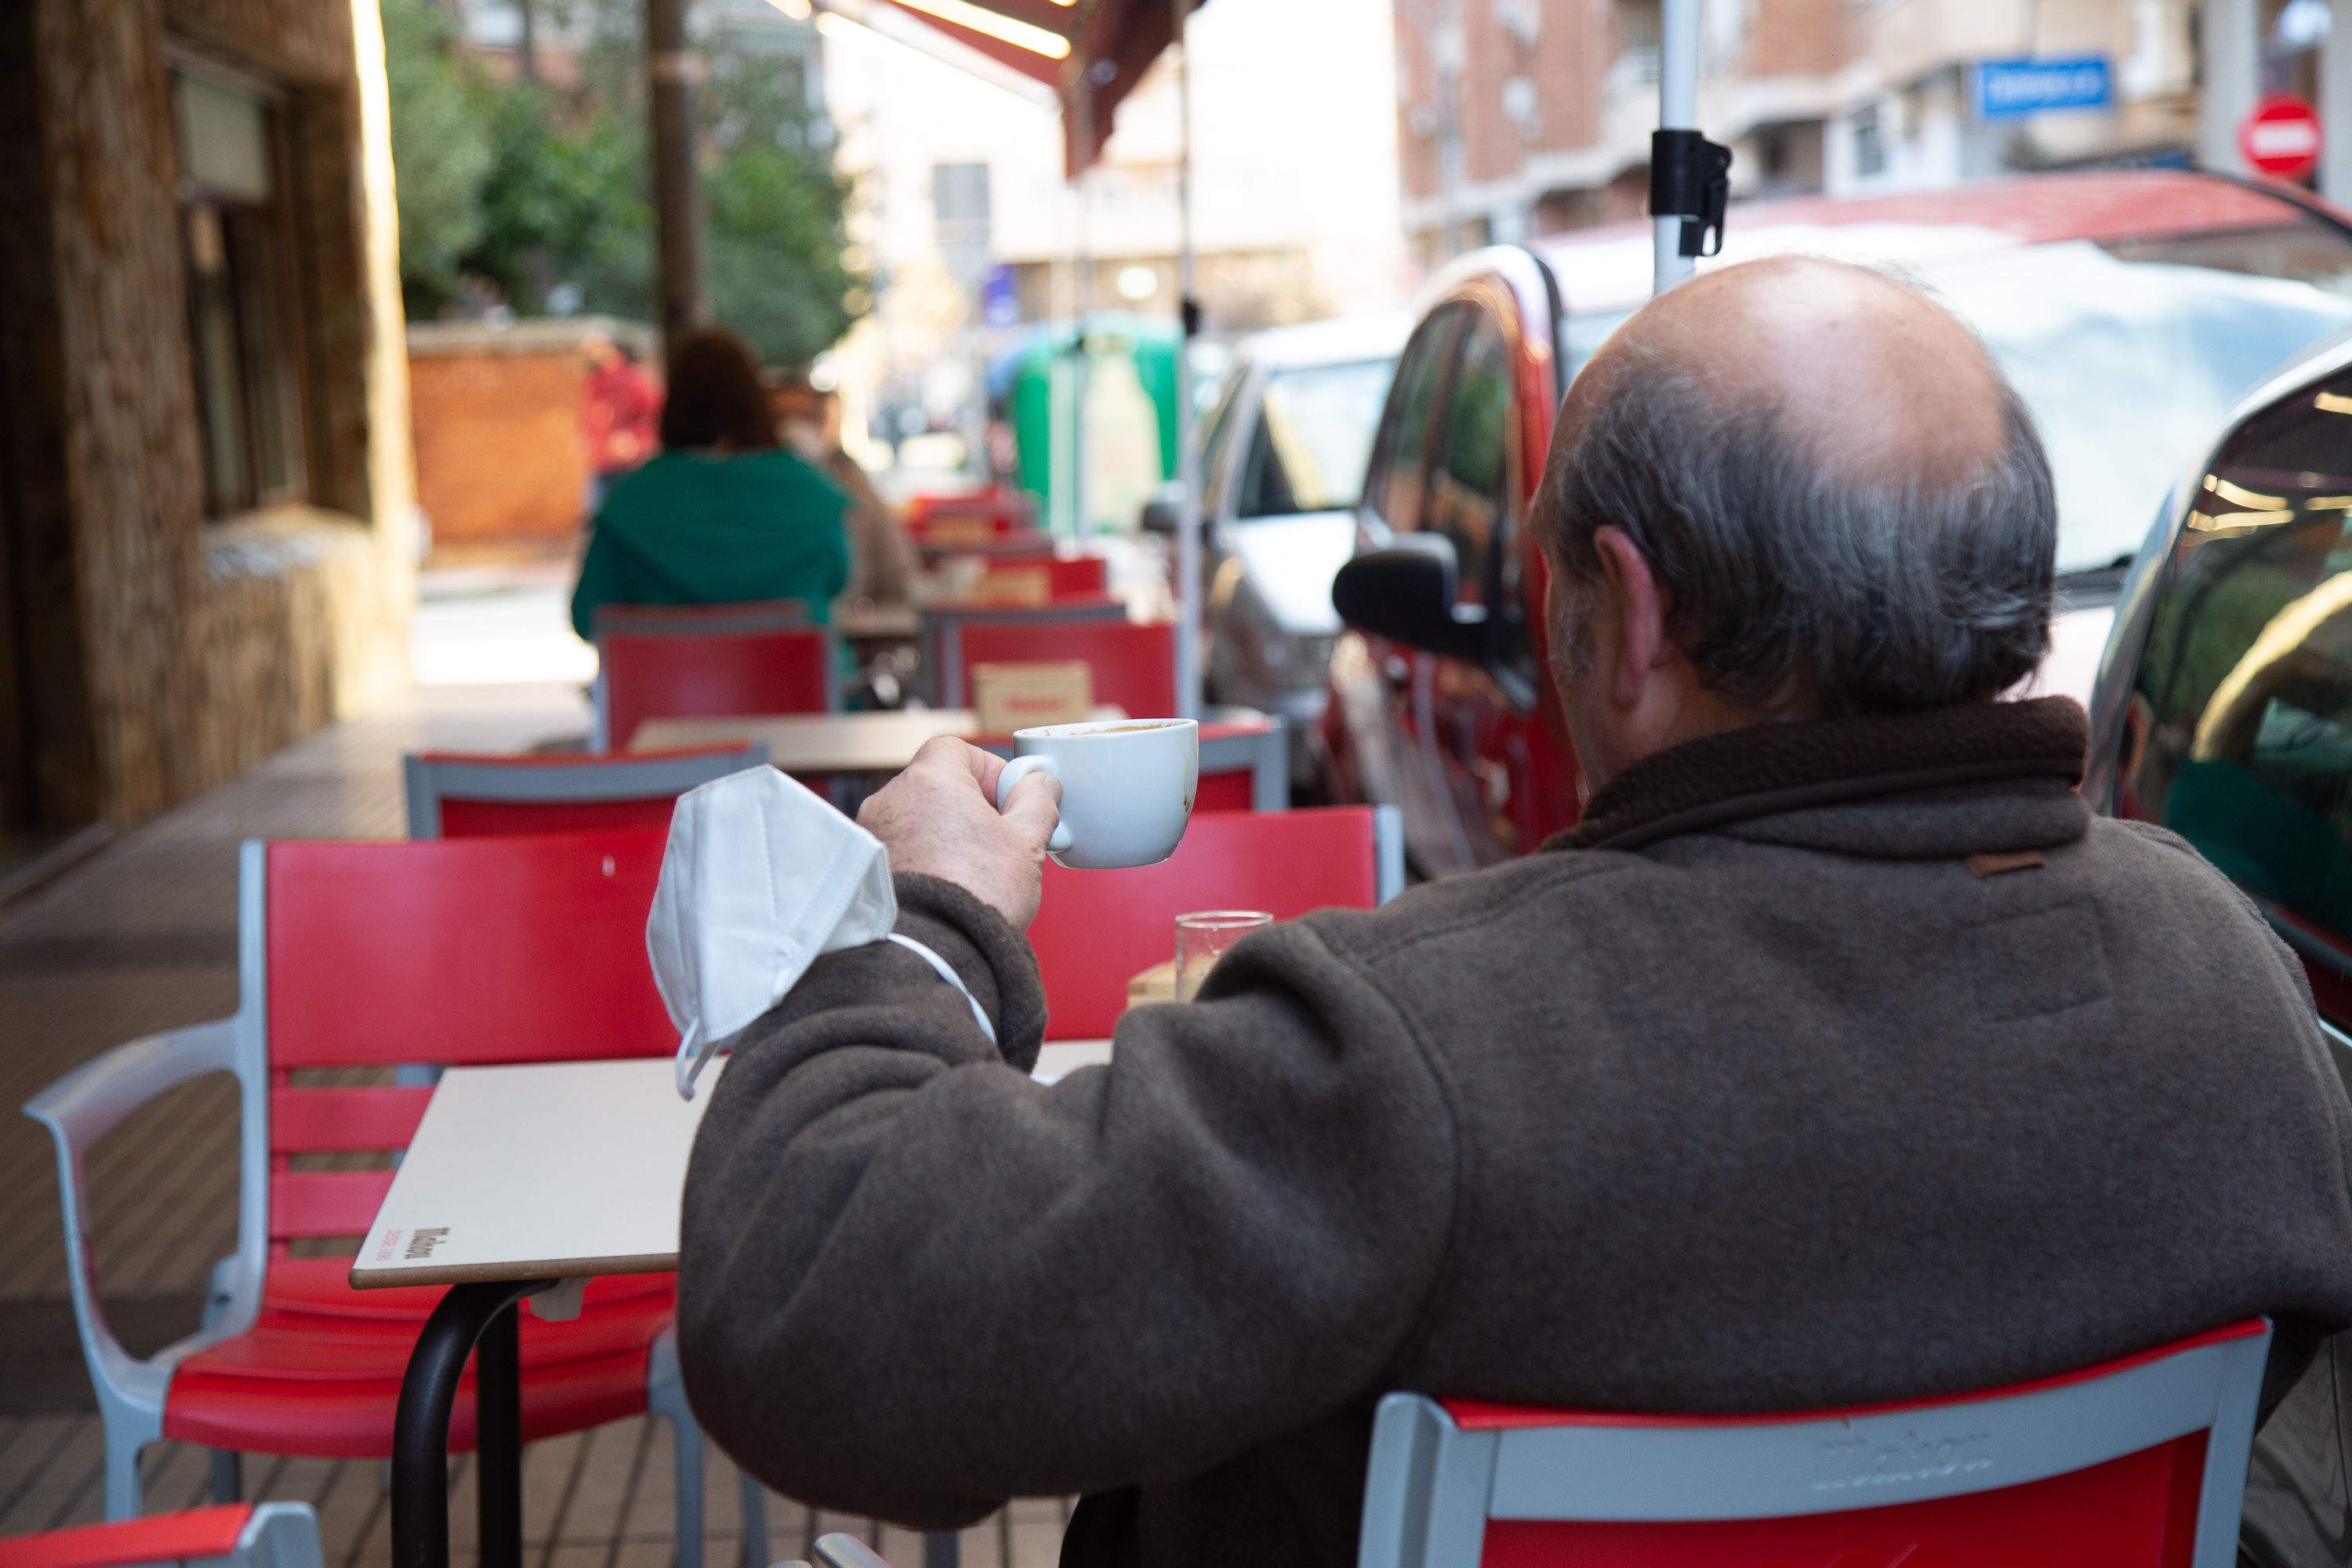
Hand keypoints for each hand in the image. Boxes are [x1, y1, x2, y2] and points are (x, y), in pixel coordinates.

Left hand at [858, 738, 1062, 927]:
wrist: (932, 951)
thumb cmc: (975, 896)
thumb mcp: (1026, 843)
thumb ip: (1037, 803)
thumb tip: (1041, 785)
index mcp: (930, 780)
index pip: (956, 749)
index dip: (987, 768)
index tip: (1009, 796)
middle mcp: (891, 800)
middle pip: (936, 785)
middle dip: (970, 806)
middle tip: (1001, 836)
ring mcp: (874, 835)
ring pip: (917, 820)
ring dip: (946, 835)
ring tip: (976, 869)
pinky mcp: (869, 869)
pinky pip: (902, 850)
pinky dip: (924, 860)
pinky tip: (950, 886)